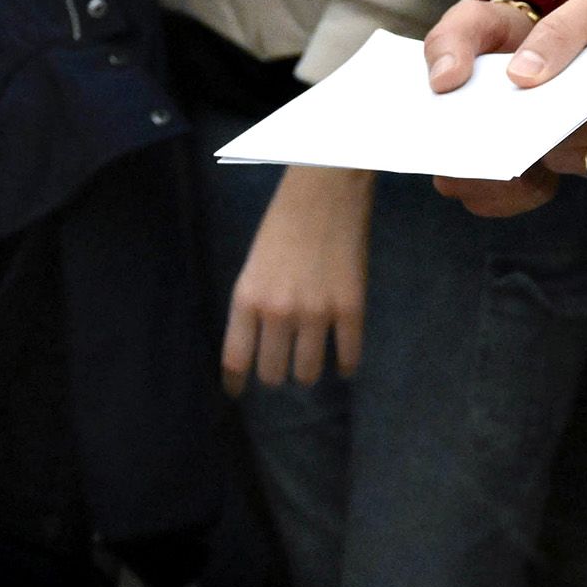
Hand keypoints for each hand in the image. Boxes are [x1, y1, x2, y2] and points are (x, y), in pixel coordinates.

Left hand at [223, 165, 371, 393]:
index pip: (236, 358)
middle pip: (273, 373)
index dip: (235, 382)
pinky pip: (348, 358)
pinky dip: (344, 366)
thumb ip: (254, 306)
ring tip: (308, 363)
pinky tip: (342, 363)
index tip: (237, 393)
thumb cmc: (282, 224)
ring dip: (307, 372)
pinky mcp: (352, 310)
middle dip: (275, 375)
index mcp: (247, 298)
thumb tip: (256, 347)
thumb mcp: (254, 265)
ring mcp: (317, 313)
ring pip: (308, 373)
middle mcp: (278, 312)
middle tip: (280, 368)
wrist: (325, 192)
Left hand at [422, 0, 586, 216]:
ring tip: (561, 100)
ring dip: (565, 138)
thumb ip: (562, 32)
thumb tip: (522, 77)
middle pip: (564, 146)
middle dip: (537, 124)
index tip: (495, 101)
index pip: (555, 117)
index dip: (519, 112)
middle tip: (522, 97)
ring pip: (582, 163)